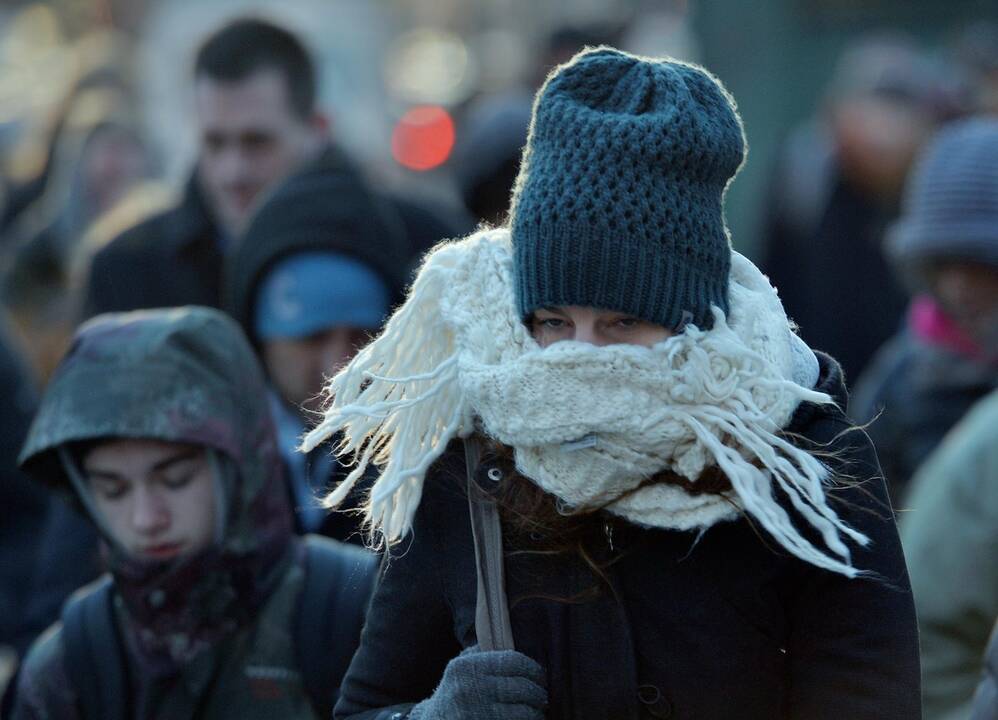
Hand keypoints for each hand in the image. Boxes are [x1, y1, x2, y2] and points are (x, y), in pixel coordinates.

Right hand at [408, 645, 547, 719]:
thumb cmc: (454, 692)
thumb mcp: (461, 668)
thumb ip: (483, 653)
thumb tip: (513, 642)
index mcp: (468, 668)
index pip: (513, 661)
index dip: (532, 668)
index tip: (540, 675)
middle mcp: (471, 690)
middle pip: (521, 688)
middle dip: (538, 693)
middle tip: (543, 696)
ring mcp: (477, 714)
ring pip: (523, 713)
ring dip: (535, 713)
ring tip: (538, 712)